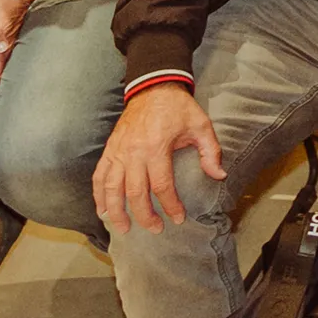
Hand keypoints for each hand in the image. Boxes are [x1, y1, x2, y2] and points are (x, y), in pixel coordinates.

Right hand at [97, 81, 224, 230]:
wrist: (153, 87)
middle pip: (135, 192)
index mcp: (156, 147)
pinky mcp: (110, 149)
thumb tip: (219, 176)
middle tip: (155, 230)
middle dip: (144, 215)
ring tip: (123, 228)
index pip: (161, 185)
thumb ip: (211, 152)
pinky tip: (102, 209)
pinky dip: (98, 194)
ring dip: (116, 210)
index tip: (177, 219)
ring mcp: (118, 151)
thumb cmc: (178, 109)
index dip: (170, 205)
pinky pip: (99, 175)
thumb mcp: (201, 126)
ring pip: (112, 187)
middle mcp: (133, 152)